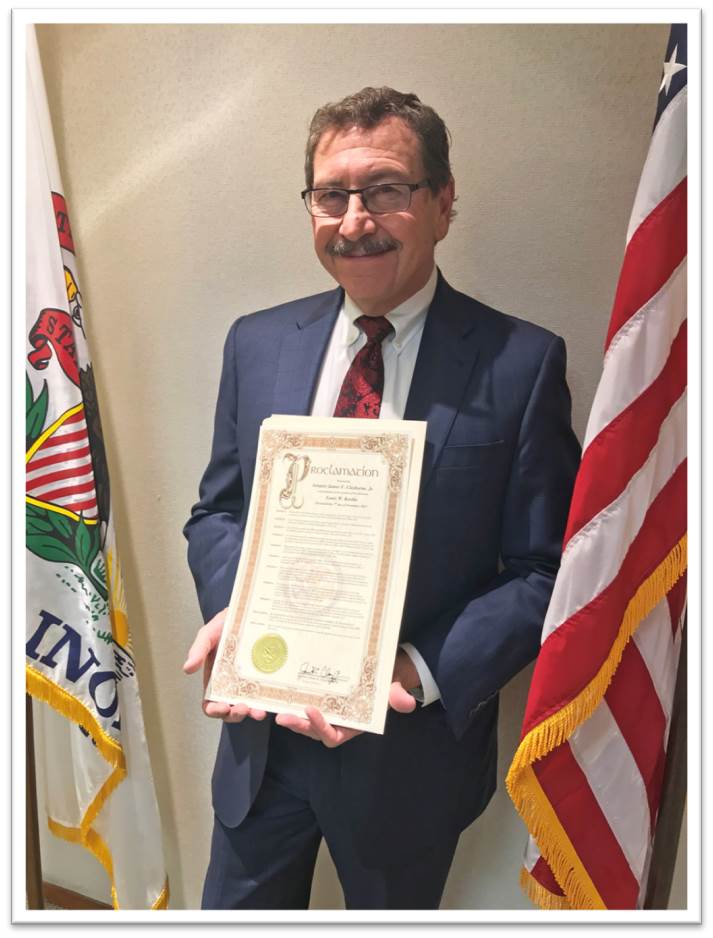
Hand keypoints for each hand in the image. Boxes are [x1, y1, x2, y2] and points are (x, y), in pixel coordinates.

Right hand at [183, 608, 266, 723]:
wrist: (248, 611)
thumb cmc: (225, 624)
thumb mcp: (209, 634)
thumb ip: (198, 650)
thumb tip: (187, 669)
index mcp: (214, 679)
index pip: (210, 703)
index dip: (214, 710)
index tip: (223, 707)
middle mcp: (230, 684)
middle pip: (230, 710)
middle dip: (235, 715)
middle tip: (244, 708)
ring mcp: (248, 682)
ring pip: (248, 706)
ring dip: (252, 713)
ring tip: (259, 711)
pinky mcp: (263, 677)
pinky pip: (265, 694)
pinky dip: (266, 702)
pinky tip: (271, 702)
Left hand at [274, 649, 417, 746]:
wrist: (382, 669)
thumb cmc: (386, 681)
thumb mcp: (393, 688)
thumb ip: (397, 696)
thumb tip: (406, 702)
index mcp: (351, 725)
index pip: (332, 736)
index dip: (321, 727)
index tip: (312, 711)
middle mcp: (335, 721)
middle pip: (312, 730)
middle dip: (298, 725)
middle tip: (283, 716)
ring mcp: (325, 710)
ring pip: (303, 718)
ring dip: (290, 714)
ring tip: (274, 707)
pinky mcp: (317, 697)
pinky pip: (301, 702)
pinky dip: (290, 699)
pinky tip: (278, 689)